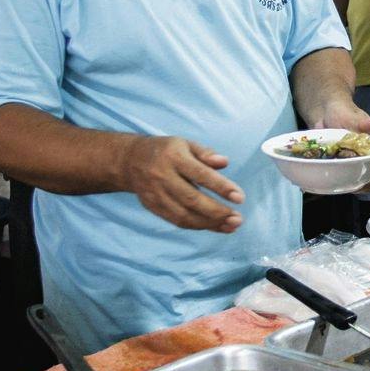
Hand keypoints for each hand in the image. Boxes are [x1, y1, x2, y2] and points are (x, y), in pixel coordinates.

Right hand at [122, 135, 245, 232]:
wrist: (130, 161)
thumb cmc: (166, 151)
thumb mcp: (185, 144)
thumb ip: (205, 153)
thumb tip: (224, 162)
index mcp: (174, 157)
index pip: (201, 174)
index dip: (221, 187)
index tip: (240, 197)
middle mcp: (163, 176)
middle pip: (192, 199)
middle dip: (217, 212)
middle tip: (238, 219)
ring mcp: (156, 194)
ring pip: (184, 215)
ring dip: (209, 224)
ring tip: (230, 226)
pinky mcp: (153, 207)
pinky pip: (176, 220)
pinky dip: (197, 226)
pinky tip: (214, 226)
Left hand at [310, 96, 369, 189]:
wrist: (322, 114)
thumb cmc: (344, 114)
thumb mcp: (355, 118)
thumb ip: (367, 123)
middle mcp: (364, 158)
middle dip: (368, 182)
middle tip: (362, 184)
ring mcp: (350, 164)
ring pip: (356, 180)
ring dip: (353, 185)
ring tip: (347, 186)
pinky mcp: (336, 167)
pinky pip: (339, 179)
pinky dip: (336, 184)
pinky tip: (331, 185)